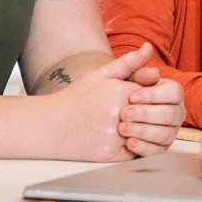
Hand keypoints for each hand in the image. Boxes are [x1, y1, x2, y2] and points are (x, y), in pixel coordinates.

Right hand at [55, 44, 155, 160]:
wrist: (50, 126)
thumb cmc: (75, 99)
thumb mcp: (100, 75)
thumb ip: (128, 63)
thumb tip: (148, 47)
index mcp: (120, 91)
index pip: (151, 92)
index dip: (145, 95)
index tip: (134, 97)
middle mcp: (119, 114)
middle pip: (150, 114)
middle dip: (145, 114)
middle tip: (131, 113)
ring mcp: (115, 135)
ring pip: (144, 134)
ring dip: (140, 131)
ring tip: (126, 125)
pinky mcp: (110, 154)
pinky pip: (133, 151)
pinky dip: (129, 146)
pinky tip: (116, 138)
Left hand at [119, 46, 186, 155]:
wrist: (102, 114)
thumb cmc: (114, 92)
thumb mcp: (118, 76)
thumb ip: (132, 62)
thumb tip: (146, 47)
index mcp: (170, 91)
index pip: (174, 92)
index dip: (153, 95)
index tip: (131, 96)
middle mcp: (175, 111)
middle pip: (171, 114)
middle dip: (146, 114)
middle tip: (123, 113)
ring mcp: (169, 130)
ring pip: (165, 134)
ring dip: (143, 131)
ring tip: (122, 129)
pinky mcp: (160, 147)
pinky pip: (158, 151)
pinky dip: (144, 147)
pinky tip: (128, 142)